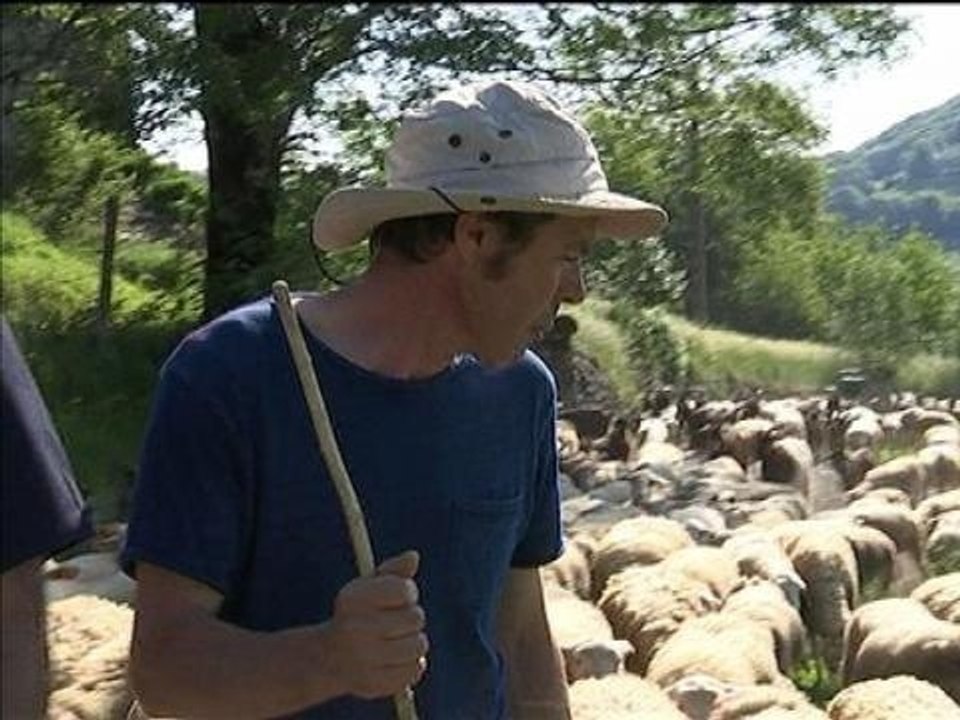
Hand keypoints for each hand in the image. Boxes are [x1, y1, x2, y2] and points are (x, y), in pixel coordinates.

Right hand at [328, 550, 427, 698]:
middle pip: (415, 618)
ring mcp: (364, 660)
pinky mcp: (374, 684)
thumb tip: (413, 556)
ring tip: (396, 640)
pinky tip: (395, 659)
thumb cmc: (357, 614)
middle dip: (411, 617)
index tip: (398, 598)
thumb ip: (394, 571)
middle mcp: (355, 629)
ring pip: (419, 645)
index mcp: (353, 599)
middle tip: (395, 621)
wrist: (328, 658)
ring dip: (414, 641)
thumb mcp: (369, 587)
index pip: (404, 590)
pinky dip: (412, 664)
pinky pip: (415, 670)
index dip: (407, 593)